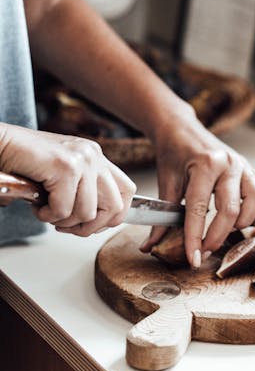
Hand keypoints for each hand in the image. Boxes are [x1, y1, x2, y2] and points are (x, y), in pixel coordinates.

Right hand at [0, 122, 135, 235]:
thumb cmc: (25, 162)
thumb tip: (97, 221)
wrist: (1, 144)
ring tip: (46, 209)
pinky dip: (47, 215)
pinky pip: (64, 210)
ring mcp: (82, 159)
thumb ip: (82, 191)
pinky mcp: (65, 167)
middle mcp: (93, 155)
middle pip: (115, 206)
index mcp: (96, 157)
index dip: (113, 216)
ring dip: (62, 221)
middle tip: (66, 224)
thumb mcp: (62, 176)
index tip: (91, 224)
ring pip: (87, 212)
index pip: (127, 191)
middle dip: (89, 226)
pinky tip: (37, 204)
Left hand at [140, 104, 254, 267]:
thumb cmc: (174, 155)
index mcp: (205, 164)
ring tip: (223, 229)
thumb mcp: (166, 184)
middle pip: (230, 210)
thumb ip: (162, 217)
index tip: (193, 259)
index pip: (200, 208)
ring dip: (240, 222)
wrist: (182, 129)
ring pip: (254, 201)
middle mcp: (229, 162)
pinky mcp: (251, 167)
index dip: (195, 237)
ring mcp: (243, 164)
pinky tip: (240, 213)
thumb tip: (150, 247)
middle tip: (205, 250)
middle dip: (217, 236)